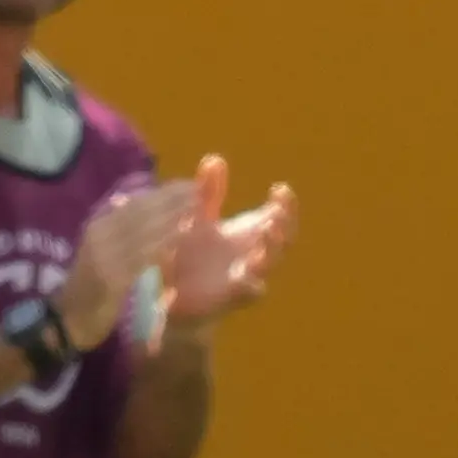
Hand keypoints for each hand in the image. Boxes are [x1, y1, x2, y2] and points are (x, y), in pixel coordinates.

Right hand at [57, 178, 194, 350]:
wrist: (68, 319)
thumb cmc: (90, 286)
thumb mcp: (101, 250)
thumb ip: (119, 230)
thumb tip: (136, 202)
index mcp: (97, 226)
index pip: (134, 202)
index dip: (163, 193)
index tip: (189, 184)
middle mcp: (98, 236)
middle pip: (140, 212)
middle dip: (171, 200)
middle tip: (198, 192)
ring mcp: (103, 257)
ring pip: (142, 231)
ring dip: (171, 218)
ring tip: (196, 209)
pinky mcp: (110, 279)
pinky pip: (140, 258)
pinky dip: (162, 245)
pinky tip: (180, 238)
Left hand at [158, 154, 295, 323]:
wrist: (172, 298)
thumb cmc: (191, 257)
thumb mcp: (197, 221)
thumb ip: (207, 194)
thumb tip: (214, 158)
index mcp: (249, 234)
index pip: (278, 217)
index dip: (285, 204)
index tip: (280, 189)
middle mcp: (253, 255)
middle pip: (283, 239)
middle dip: (283, 224)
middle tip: (276, 211)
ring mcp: (245, 277)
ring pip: (268, 265)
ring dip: (271, 250)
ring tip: (267, 234)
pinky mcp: (230, 298)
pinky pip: (247, 293)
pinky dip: (249, 285)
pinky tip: (247, 276)